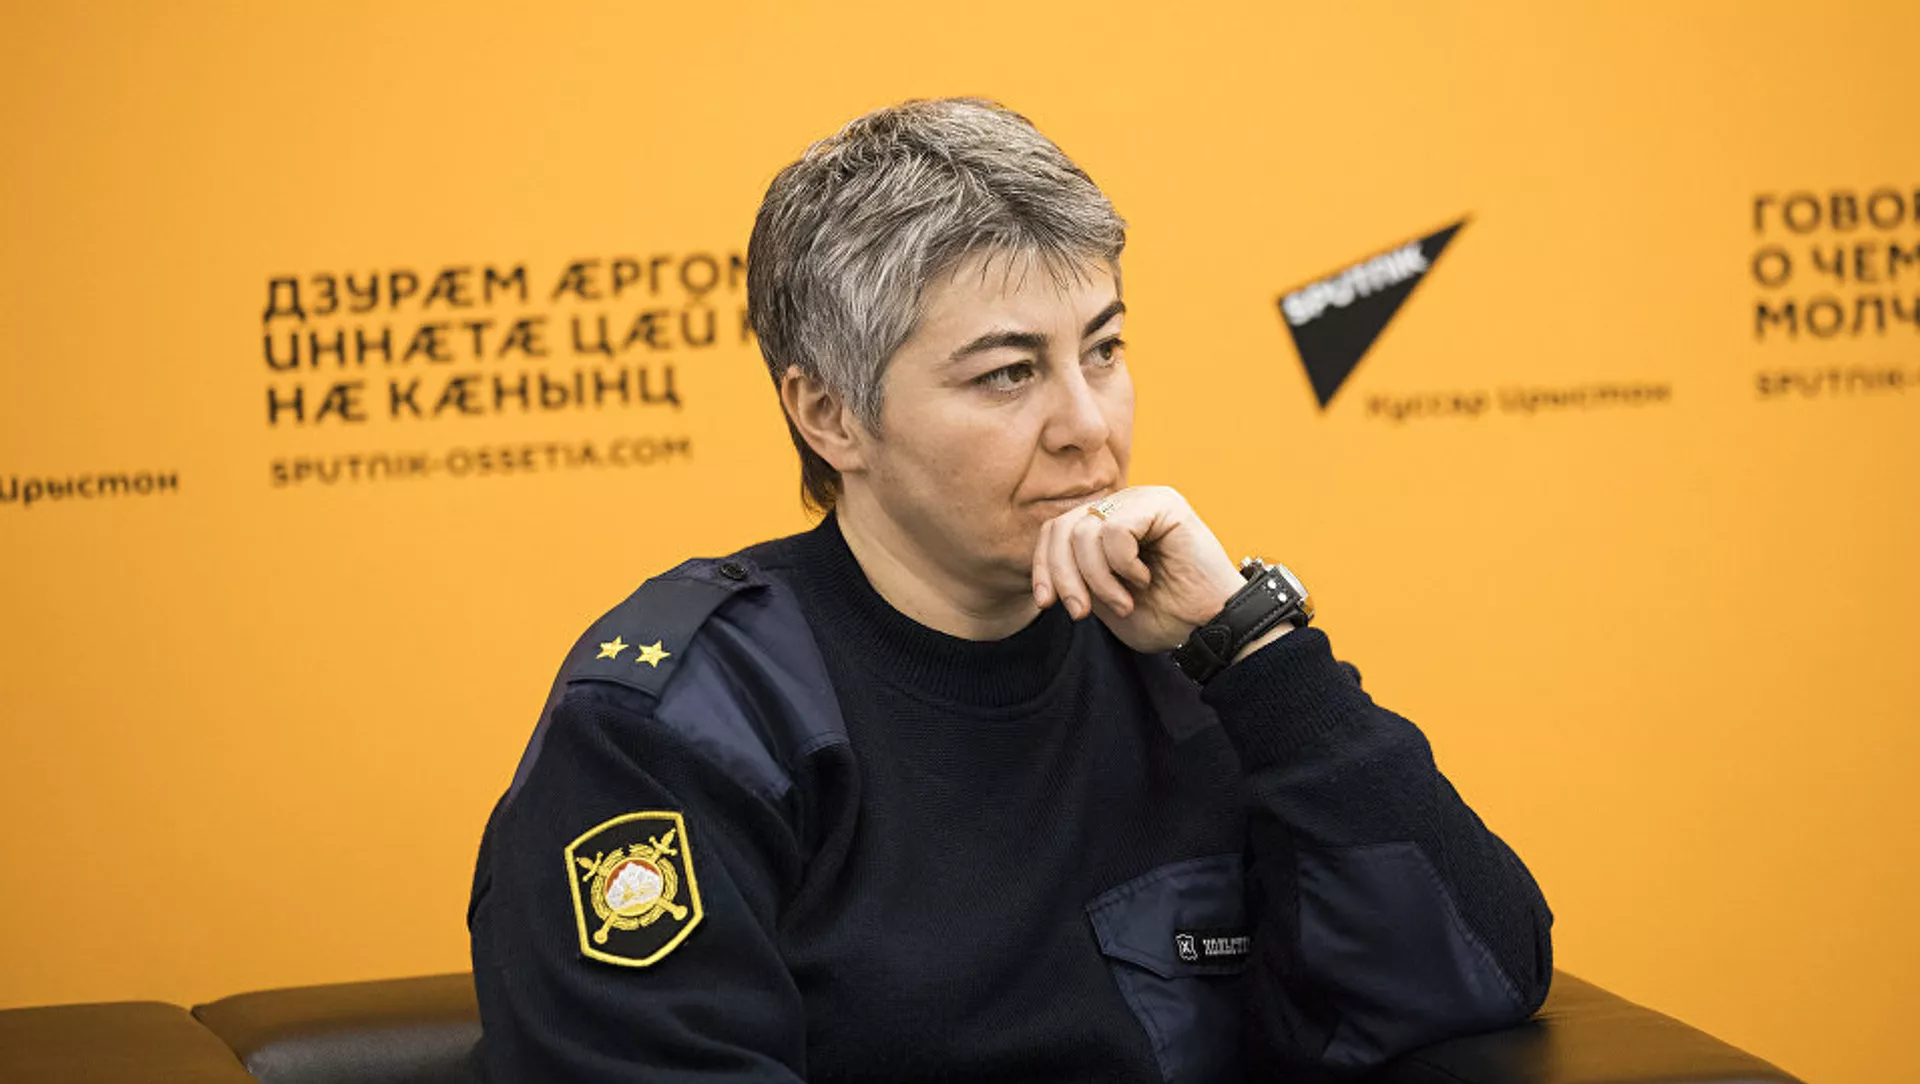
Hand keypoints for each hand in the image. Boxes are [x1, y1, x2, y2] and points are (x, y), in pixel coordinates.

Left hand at [1031, 485, 1247, 653]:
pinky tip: (1144, 578)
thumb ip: (1077, 577)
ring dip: (1099, 579)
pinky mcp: (1163, 503)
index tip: (1047, 603)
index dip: (1043, 566)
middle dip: (1064, 577)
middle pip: (1062, 528)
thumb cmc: (1164, 617)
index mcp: (1106, 526)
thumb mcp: (1104, 601)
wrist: (1209, 629)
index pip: (1054, 531)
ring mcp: (1142, 501)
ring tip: (1124, 602)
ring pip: (1085, 531)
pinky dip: (1122, 564)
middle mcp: (1122, 506)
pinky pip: (1114, 530)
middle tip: (1081, 612)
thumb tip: (1044, 568)